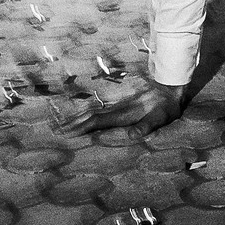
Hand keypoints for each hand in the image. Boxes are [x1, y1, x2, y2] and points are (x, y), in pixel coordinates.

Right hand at [50, 76, 184, 139]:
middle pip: (90, 115)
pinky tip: (81, 115)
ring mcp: (118, 105)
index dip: (82, 127)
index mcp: (122, 114)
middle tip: (55, 130)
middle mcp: (117, 108)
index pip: (97, 121)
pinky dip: (86, 113)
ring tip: (61, 123)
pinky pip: (99, 109)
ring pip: (92, 111)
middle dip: (73, 123)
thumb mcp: (159, 119)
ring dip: (77, 117)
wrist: (170, 89)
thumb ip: (146, 126)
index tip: (67, 133)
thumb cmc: (165, 108)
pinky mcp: (121, 104)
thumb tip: (132, 135)